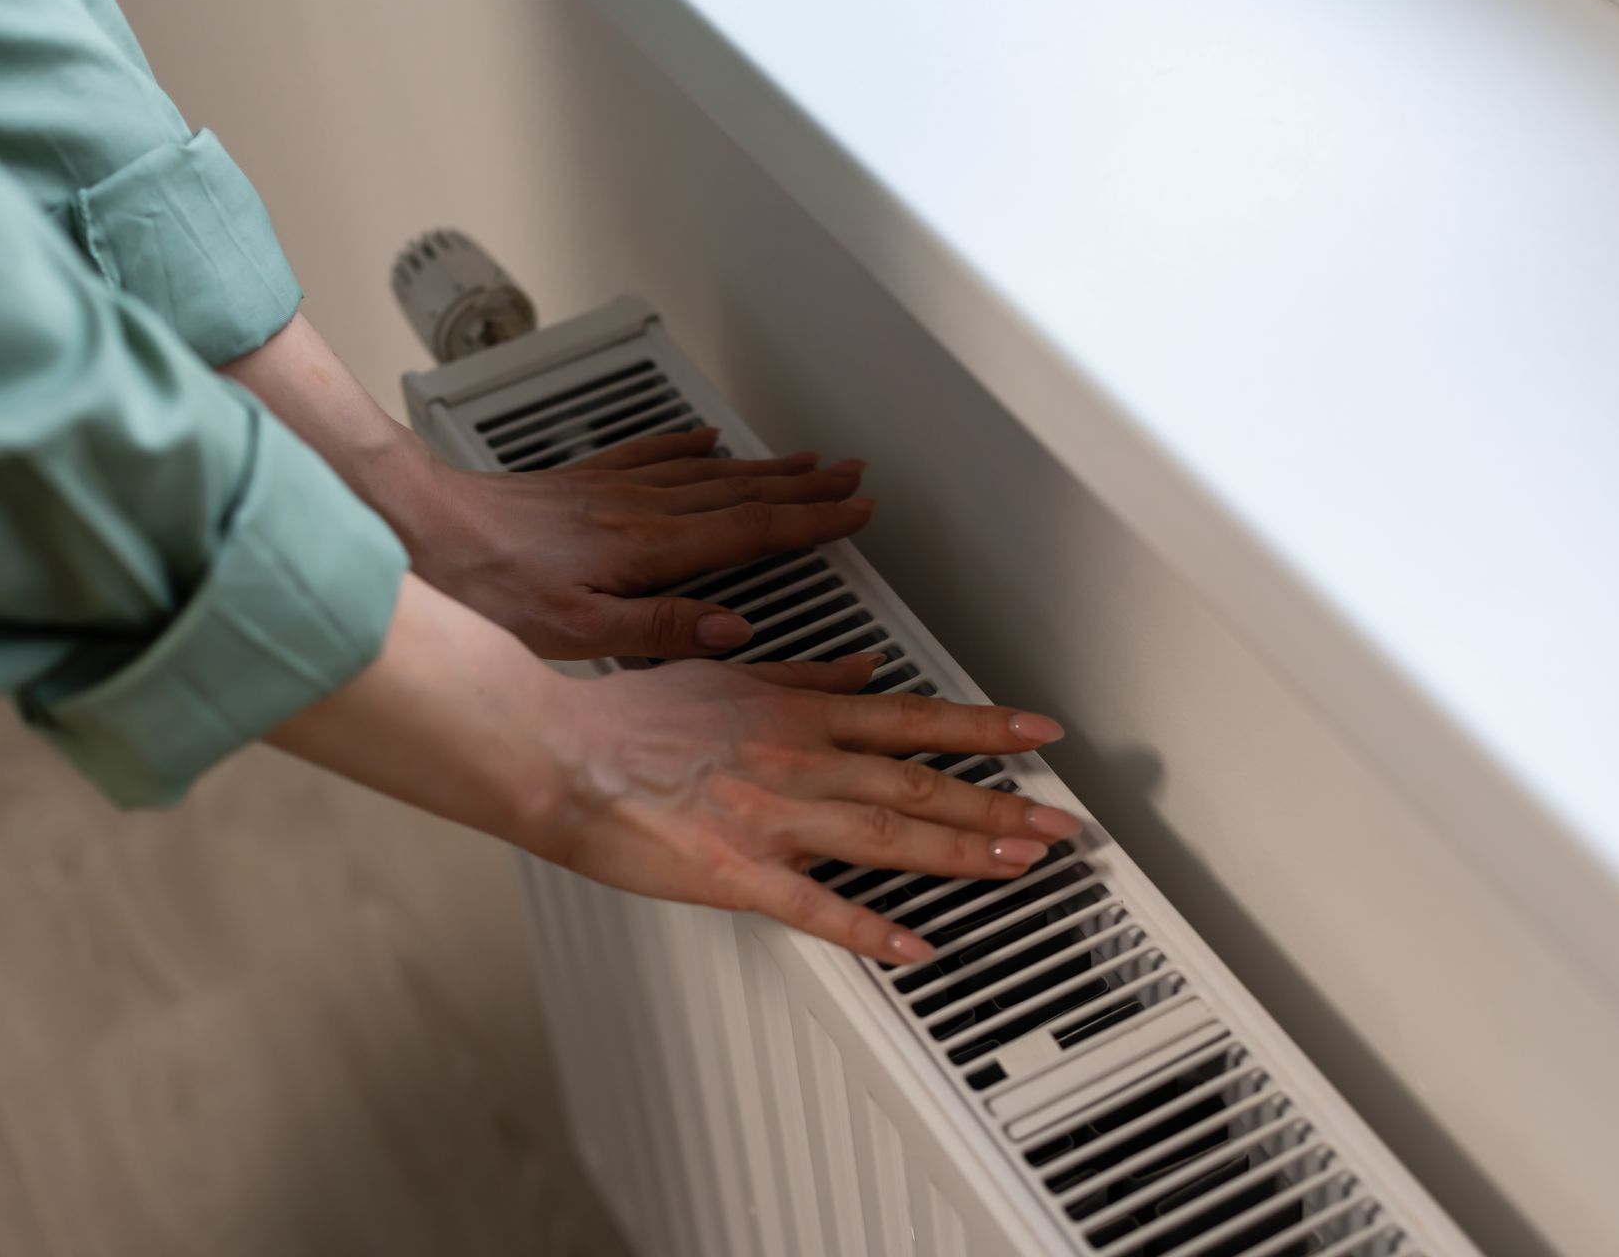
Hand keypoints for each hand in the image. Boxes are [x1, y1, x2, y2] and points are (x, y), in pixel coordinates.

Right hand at [270, 578, 1080, 964]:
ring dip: (960, 851)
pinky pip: (815, 907)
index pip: (912, 718)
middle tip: (1061, 823)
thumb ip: (805, 676)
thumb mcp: (727, 674)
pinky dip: (869, 929)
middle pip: (917, 781)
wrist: (558, 749)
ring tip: (1020, 867)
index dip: (983, 727)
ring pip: (886, 834)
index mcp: (797, 713)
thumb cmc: (631, 714)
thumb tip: (863, 671)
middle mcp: (798, 759)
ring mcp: (772, 816)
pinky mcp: (736, 872)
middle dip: (998, 802)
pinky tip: (915, 948)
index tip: (1039, 734)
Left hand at [383, 427, 874, 659]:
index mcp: (647, 549)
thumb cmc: (486, 587)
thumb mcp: (577, 635)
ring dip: (762, 464)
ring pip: (706, 470)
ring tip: (804, 459)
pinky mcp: (580, 484)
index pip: (751, 530)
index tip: (855, 511)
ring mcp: (609, 491)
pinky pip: (650, 454)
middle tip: (852, 475)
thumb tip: (732, 630)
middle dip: (804, 485)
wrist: (419, 529)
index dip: (810, 521)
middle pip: (741, 490)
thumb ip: (661, 629)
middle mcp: (636, 510)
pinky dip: (687, 446)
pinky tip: (705, 440)